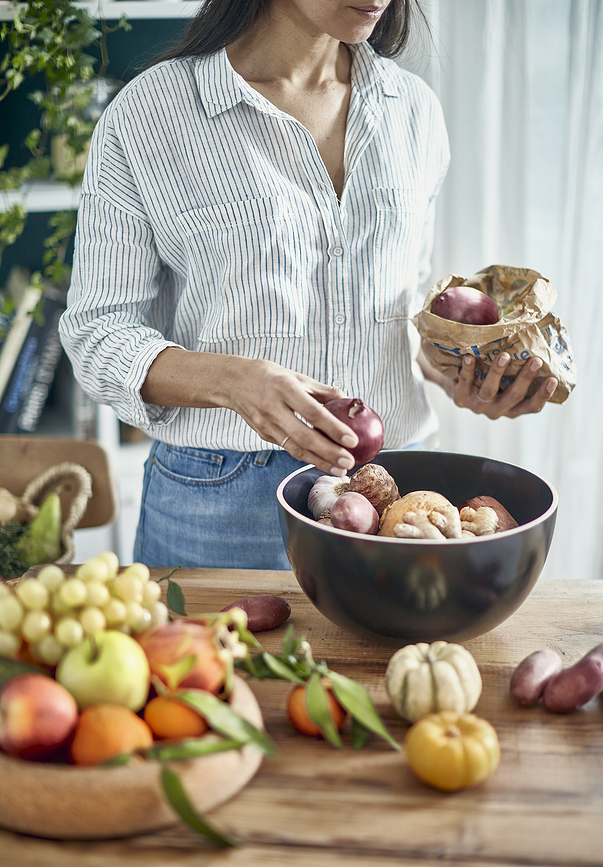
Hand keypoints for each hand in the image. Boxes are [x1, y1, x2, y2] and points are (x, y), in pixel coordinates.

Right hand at [141, 349, 358, 475]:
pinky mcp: (263, 435)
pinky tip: (323, 462)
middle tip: (349, 462)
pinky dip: (307, 457)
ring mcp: (266, 424)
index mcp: (284, 388)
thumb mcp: (296, 376)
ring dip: (319, 461)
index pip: (313, 412)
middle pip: (304, 436)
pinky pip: (288, 448)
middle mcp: (273, 408)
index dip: (333, 428)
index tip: (352, 440)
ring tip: (339, 469)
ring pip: (295, 448)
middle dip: (329, 452)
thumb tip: (348, 400)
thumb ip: (321, 390)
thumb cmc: (268, 376)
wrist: (233, 382)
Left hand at [448, 353, 557, 418]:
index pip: (531, 406)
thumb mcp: (506, 380)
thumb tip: (541, 339)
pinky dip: (468, 369)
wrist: (456, 385)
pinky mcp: (460, 399)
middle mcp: (496, 410)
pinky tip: (470, 356)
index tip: (553, 379)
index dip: (543, 395)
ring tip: (504, 355)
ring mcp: (477, 406)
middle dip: (525, 379)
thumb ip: (520, 370)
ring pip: (489, 391)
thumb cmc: (488, 378)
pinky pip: (465, 383)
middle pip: (513, 397)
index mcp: (512, 408)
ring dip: (497, 372)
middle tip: (536, 360)